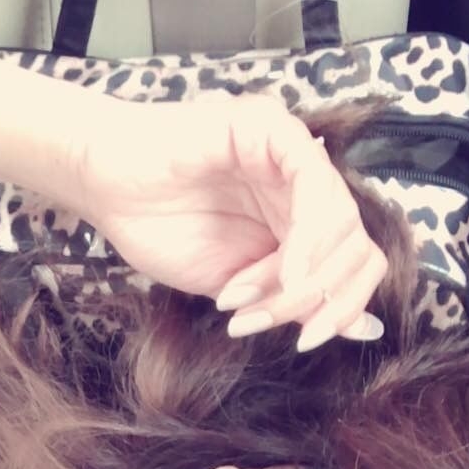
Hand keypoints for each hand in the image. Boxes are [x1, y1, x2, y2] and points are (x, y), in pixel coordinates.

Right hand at [76, 93, 387, 351]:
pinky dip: (308, 235)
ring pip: (342, 219)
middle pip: (357, 246)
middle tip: (270, 323)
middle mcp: (304, 186)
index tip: (305, 339)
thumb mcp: (238, 287)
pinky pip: (314, 181)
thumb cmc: (158, 231)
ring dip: (307, 275)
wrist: (105, 189)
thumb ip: (294, 300)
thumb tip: (363, 330)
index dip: (341, 307)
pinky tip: (282, 268)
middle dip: (317, 299)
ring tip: (257, 300)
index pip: (355, 262)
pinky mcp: (271, 128)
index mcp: (300, 221)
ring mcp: (291, 154)